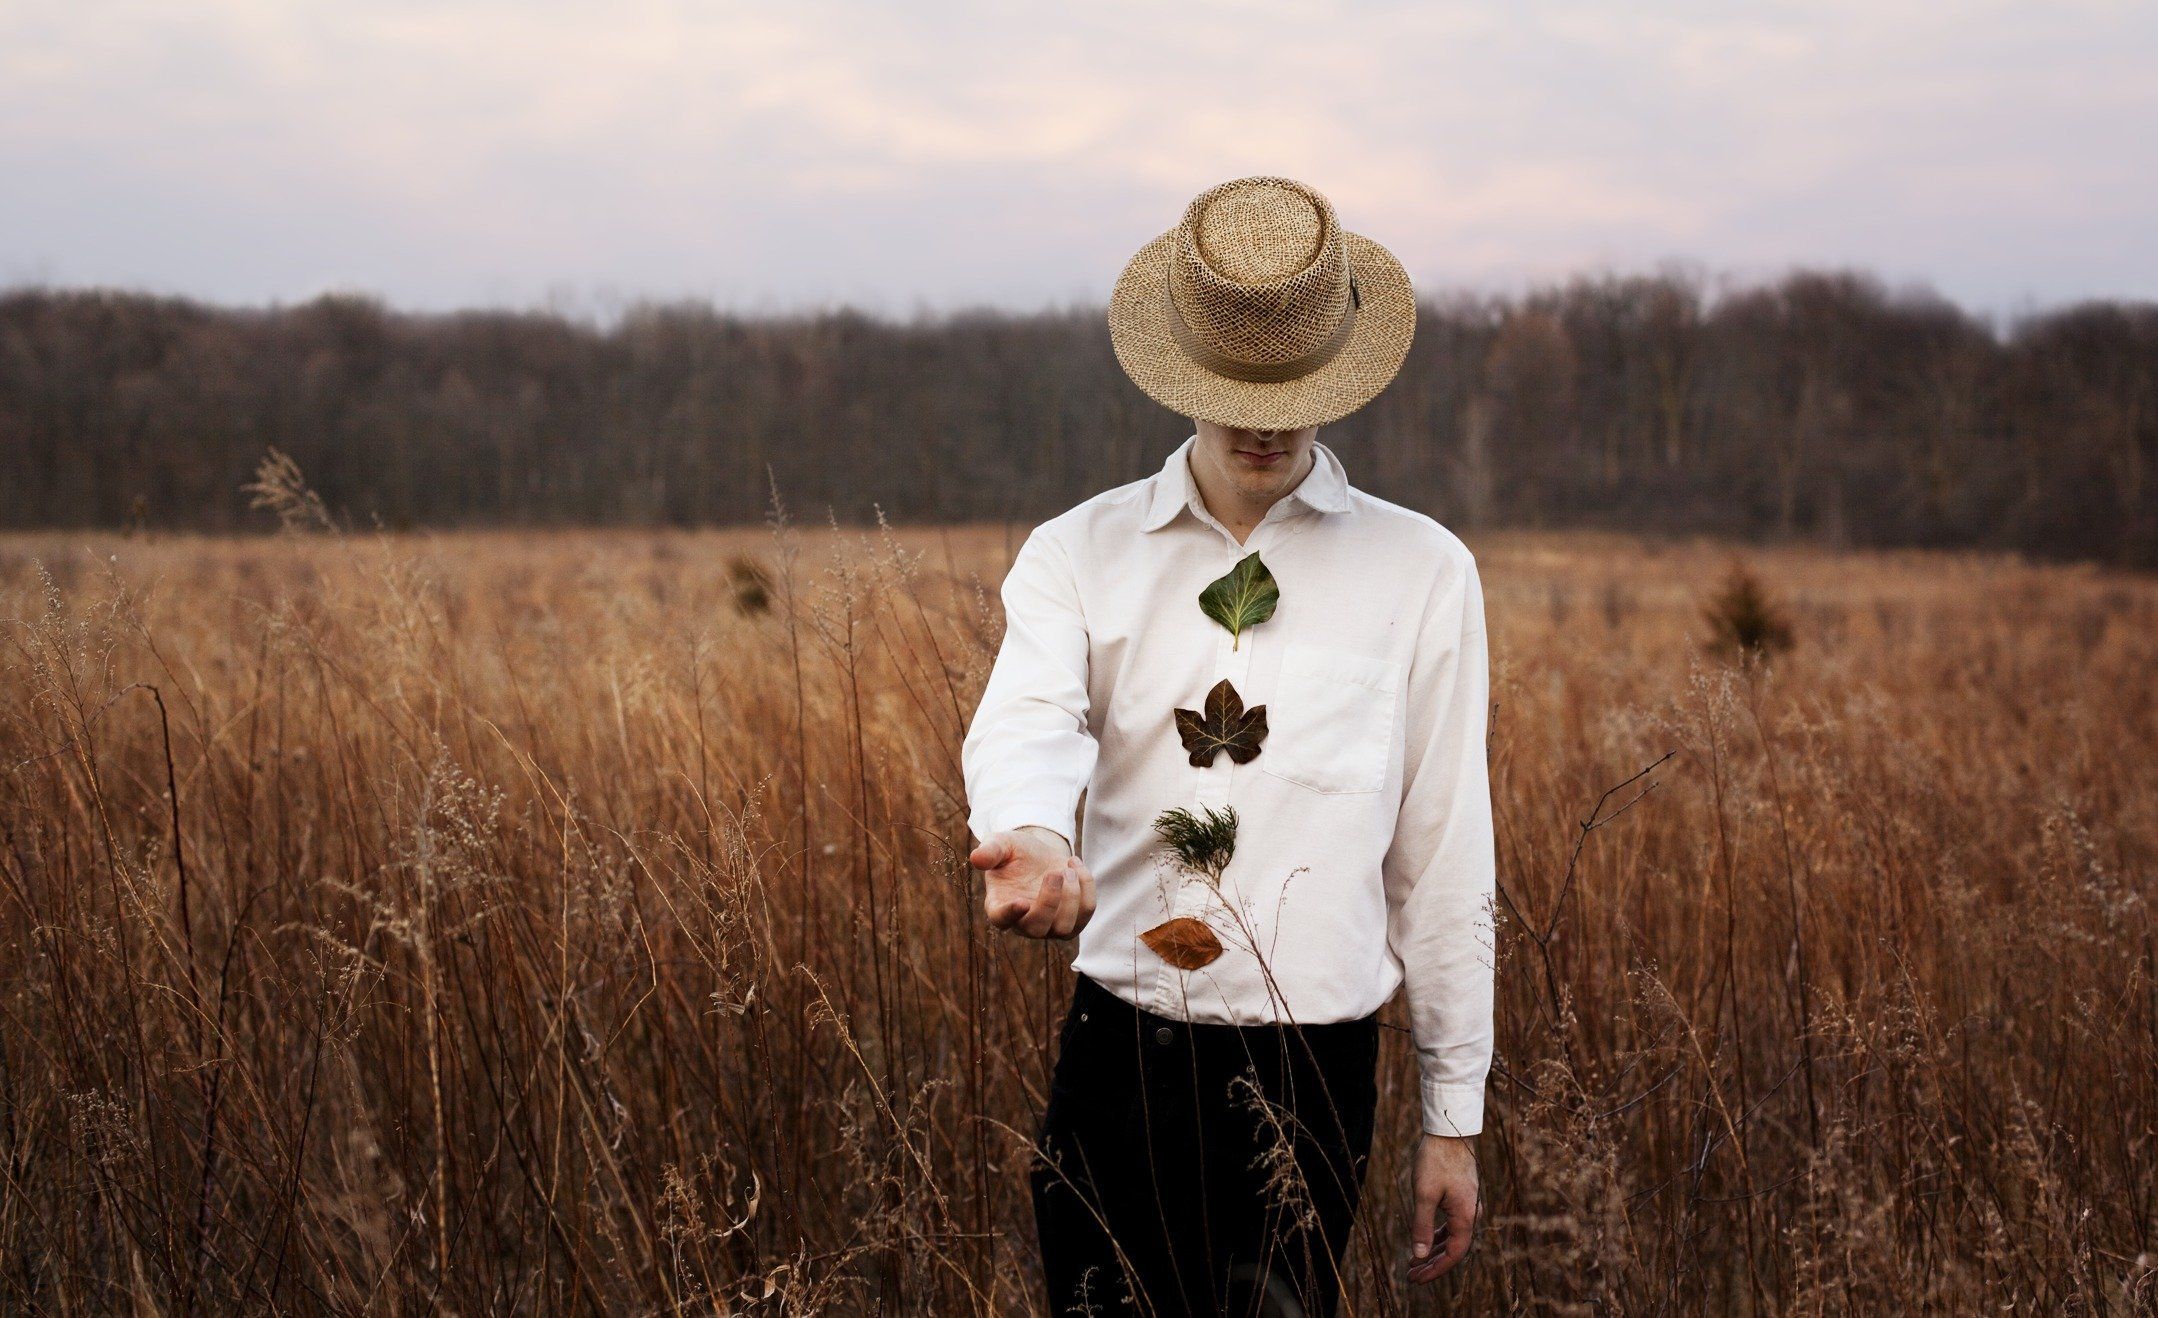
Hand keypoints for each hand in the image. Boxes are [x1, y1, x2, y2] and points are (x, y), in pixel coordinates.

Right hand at [968, 827, 1096, 939]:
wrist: (1041, 856)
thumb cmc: (1016, 852)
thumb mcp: (1002, 844)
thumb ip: (990, 850)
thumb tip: (976, 858)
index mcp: (999, 905)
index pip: (1001, 919)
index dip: (1010, 915)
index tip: (1021, 902)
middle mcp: (1023, 923)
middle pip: (1037, 928)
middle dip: (1050, 900)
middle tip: (1055, 872)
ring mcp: (1049, 927)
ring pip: (1065, 927)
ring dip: (1072, 895)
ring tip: (1067, 866)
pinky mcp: (1073, 921)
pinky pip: (1085, 912)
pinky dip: (1086, 886)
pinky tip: (1075, 865)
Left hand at [1407, 1133, 1479, 1283]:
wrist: (1450, 1131)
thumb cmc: (1436, 1160)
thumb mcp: (1424, 1194)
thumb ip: (1421, 1226)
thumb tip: (1419, 1255)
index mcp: (1465, 1216)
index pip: (1453, 1254)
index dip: (1435, 1269)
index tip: (1417, 1279)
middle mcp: (1471, 1213)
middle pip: (1453, 1248)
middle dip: (1432, 1264)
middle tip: (1411, 1276)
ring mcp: (1468, 1205)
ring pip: (1452, 1236)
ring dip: (1434, 1250)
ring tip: (1414, 1262)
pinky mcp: (1462, 1197)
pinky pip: (1452, 1224)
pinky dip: (1438, 1234)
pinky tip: (1425, 1240)